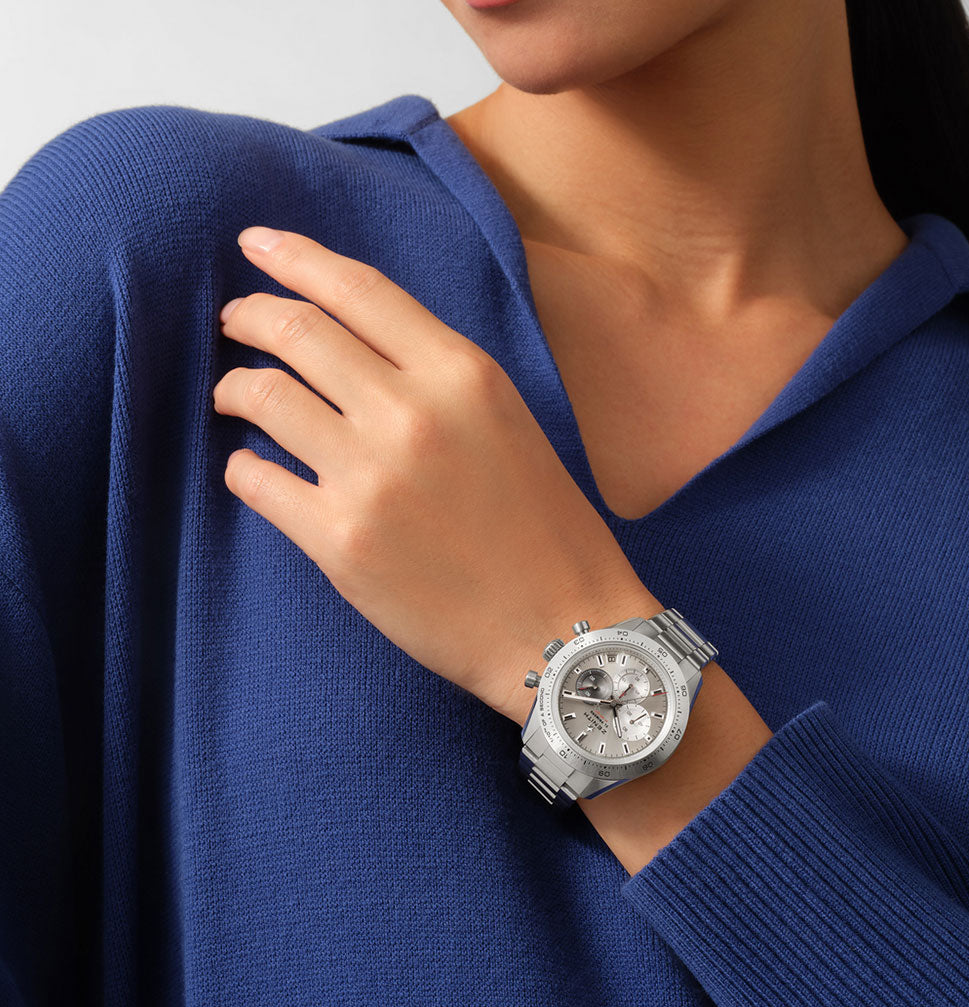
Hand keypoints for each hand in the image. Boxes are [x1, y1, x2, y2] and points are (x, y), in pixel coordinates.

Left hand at [211, 226, 655, 723]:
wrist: (563, 628)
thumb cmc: (546, 529)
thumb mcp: (509, 422)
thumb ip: (438, 376)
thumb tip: (356, 347)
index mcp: (463, 374)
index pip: (358, 289)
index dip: (295, 257)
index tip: (254, 244)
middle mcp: (412, 412)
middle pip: (297, 332)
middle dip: (250, 316)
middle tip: (233, 322)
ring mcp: (370, 477)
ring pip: (263, 396)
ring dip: (234, 389)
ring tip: (233, 397)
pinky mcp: (340, 541)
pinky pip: (255, 480)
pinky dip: (243, 467)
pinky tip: (252, 469)